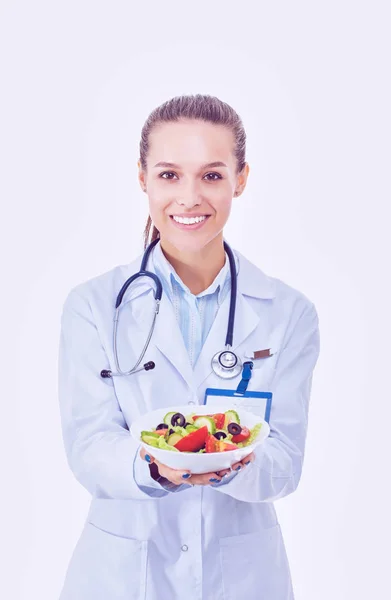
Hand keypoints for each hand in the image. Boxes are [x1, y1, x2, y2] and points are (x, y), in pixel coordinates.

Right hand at [139, 446, 255, 485]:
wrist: (167, 455)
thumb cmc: (160, 452)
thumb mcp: (149, 449)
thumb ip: (147, 451)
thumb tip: (147, 454)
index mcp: (171, 469)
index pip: (174, 474)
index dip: (179, 474)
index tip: (185, 473)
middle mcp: (186, 473)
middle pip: (198, 478)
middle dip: (208, 477)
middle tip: (218, 474)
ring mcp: (199, 470)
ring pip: (213, 473)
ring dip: (226, 470)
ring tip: (237, 465)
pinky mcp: (210, 464)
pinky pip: (222, 465)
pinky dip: (233, 462)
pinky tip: (245, 458)